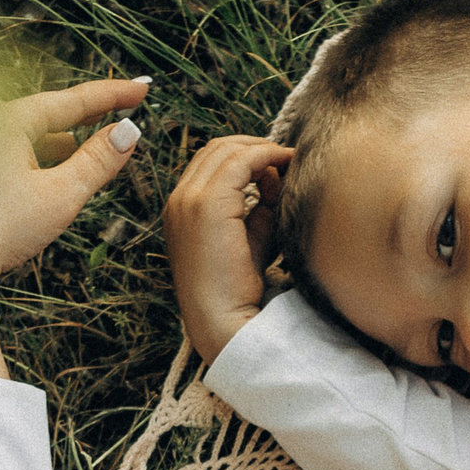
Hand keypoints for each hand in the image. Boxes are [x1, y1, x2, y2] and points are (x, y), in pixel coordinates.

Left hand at [0, 78, 149, 384]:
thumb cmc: (0, 230)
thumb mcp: (61, 195)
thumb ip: (98, 162)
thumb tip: (128, 132)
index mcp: (9, 121)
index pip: (73, 100)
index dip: (113, 94)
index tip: (144, 86)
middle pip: (48, 115)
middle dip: (85, 115)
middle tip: (119, 106)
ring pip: (28, 138)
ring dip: (61, 142)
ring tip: (87, 145)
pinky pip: (10, 158)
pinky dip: (38, 162)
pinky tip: (48, 179)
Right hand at [164, 134, 293, 364]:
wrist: (225, 323)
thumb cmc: (241, 290)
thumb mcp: (250, 239)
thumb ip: (259, 206)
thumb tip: (275, 176)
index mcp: (181, 210)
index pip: (211, 162)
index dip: (246, 155)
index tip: (278, 164)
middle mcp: (178, 201)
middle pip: (216, 149)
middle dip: (255, 146)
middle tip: (288, 157)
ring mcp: (188, 201)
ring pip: (227, 149)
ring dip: (262, 149)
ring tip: (291, 161)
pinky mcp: (206, 205)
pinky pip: (240, 161)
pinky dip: (266, 155)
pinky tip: (287, 165)